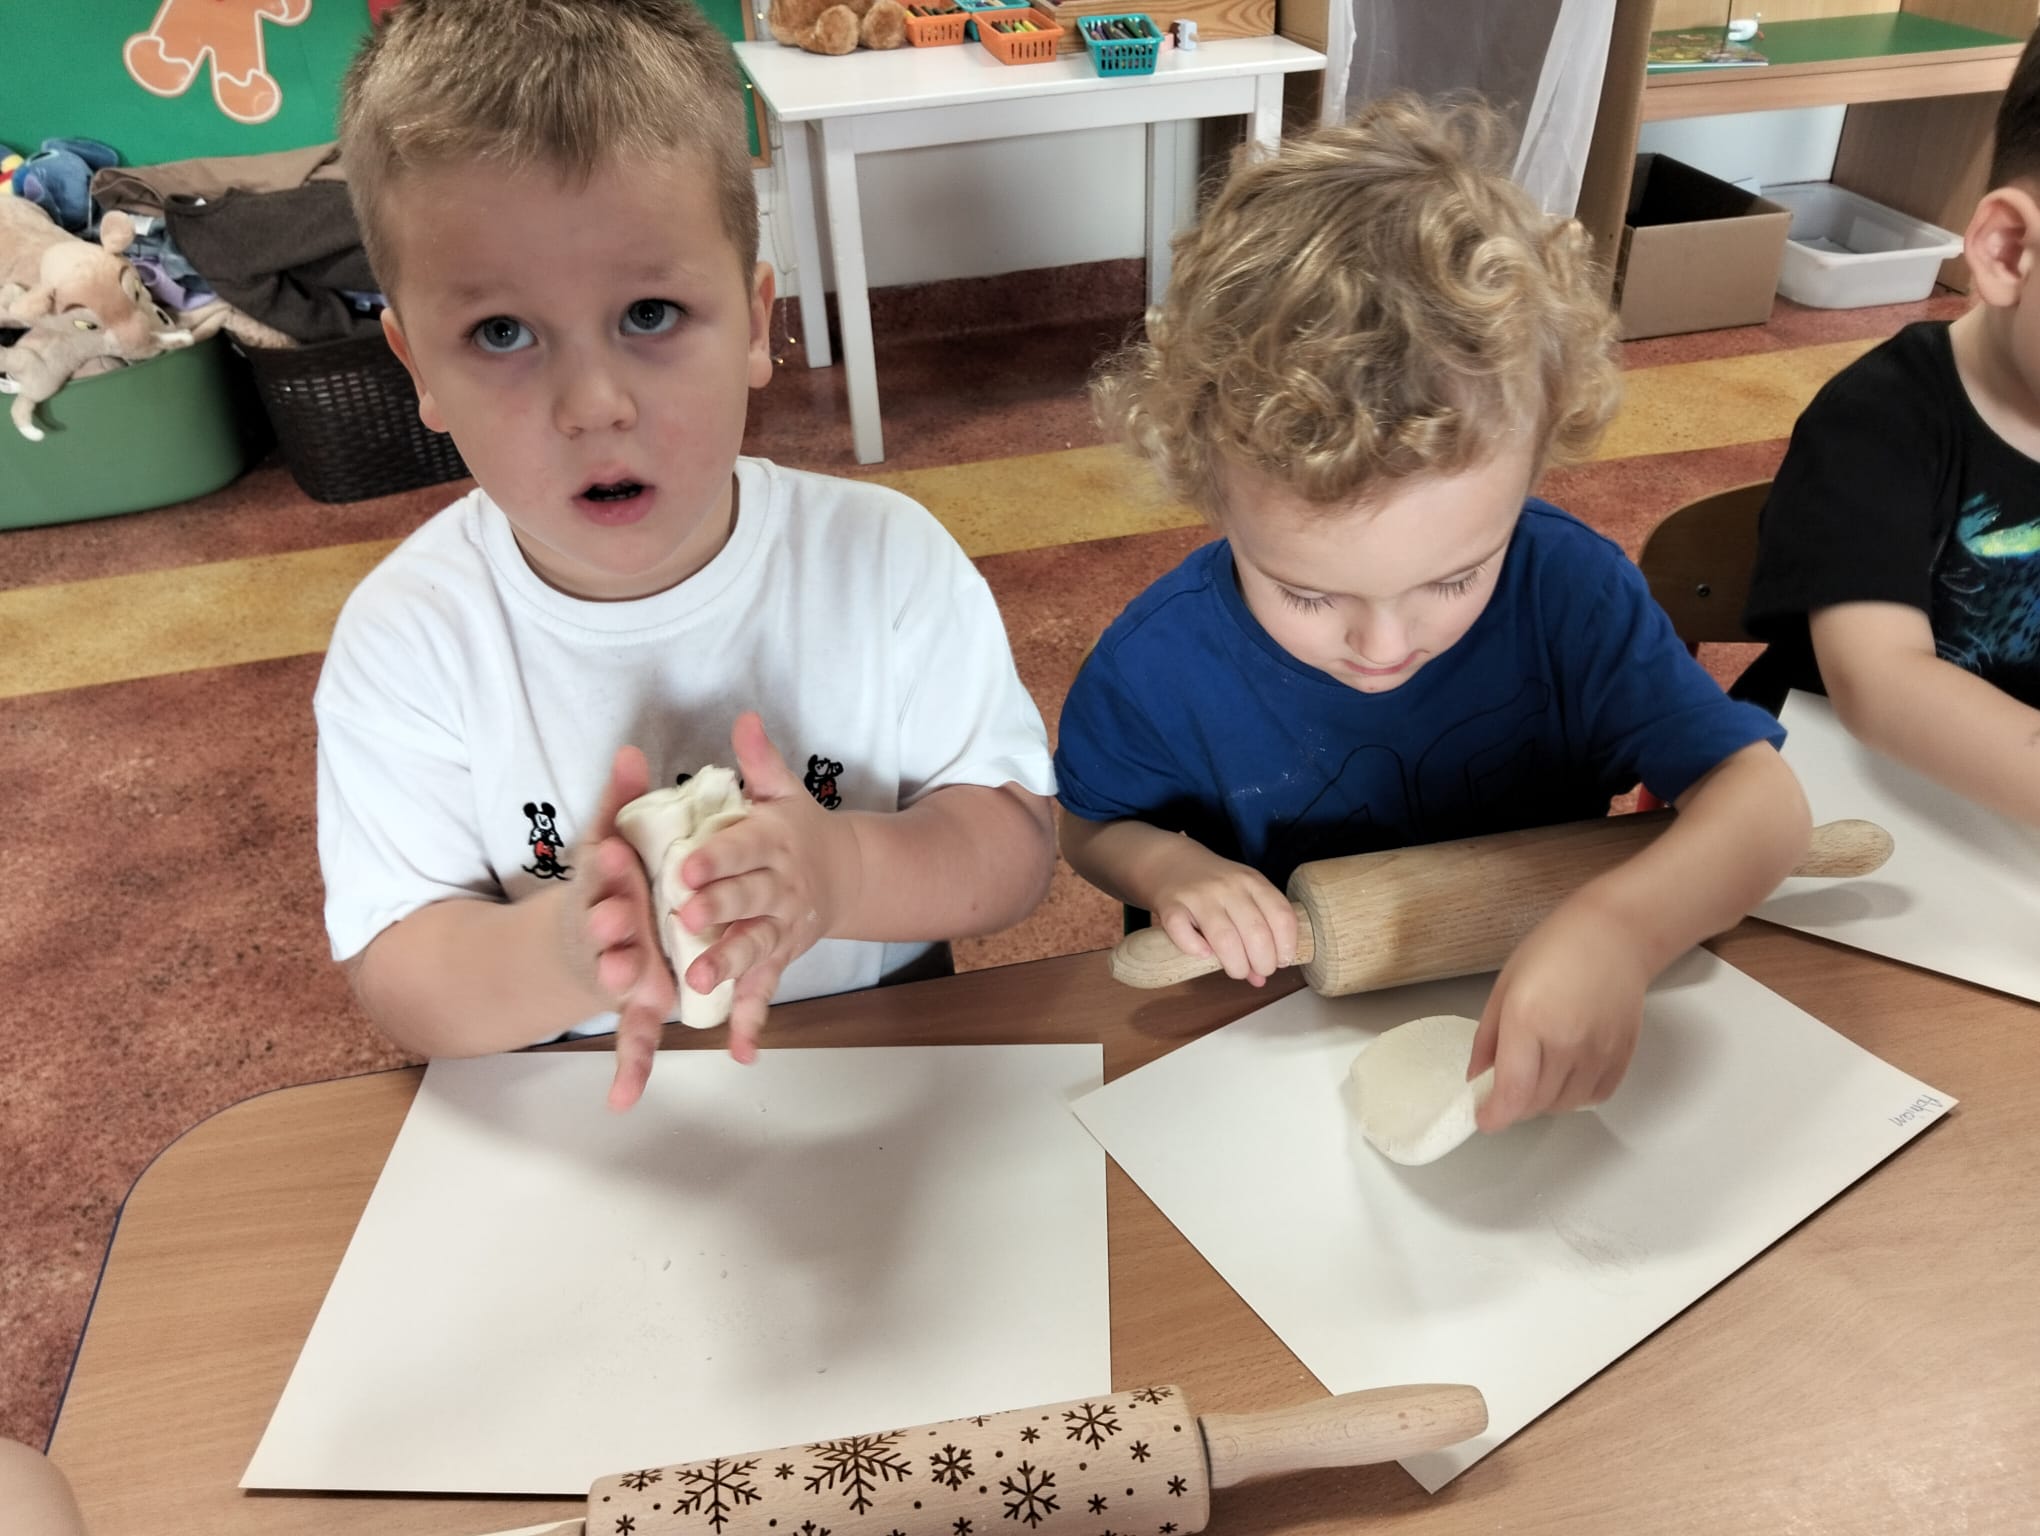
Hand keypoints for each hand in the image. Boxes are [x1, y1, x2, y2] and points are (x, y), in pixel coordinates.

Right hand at [561, 746, 676, 1111]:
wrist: (584, 938)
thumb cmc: (610, 884)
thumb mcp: (610, 839)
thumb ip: (620, 801)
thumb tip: (631, 749)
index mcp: (604, 889)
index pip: (604, 876)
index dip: (608, 871)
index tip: (613, 861)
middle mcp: (605, 933)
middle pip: (605, 930)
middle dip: (610, 928)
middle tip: (616, 925)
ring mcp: (616, 972)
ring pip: (618, 981)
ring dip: (623, 984)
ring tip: (635, 987)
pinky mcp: (633, 1004)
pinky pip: (631, 1039)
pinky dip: (629, 1068)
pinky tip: (626, 1099)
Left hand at [676, 713, 860, 1062]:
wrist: (849, 873)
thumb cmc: (798, 830)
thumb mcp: (783, 791)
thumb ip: (760, 761)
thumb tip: (745, 718)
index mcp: (772, 842)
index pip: (740, 847)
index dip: (715, 858)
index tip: (684, 864)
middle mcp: (780, 887)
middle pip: (747, 899)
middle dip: (717, 910)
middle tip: (685, 918)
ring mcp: (782, 927)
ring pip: (754, 947)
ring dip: (728, 965)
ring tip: (698, 982)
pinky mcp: (781, 957)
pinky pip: (765, 991)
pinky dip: (752, 1021)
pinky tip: (739, 1050)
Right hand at [1149, 842, 1298, 984]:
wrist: (1169, 860)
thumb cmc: (1212, 885)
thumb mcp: (1241, 896)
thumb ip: (1255, 930)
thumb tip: (1260, 978)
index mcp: (1252, 881)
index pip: (1281, 915)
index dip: (1286, 945)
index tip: (1282, 962)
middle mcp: (1228, 886)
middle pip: (1255, 932)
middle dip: (1263, 962)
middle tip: (1259, 971)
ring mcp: (1198, 895)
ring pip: (1224, 938)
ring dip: (1236, 964)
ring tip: (1238, 971)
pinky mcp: (1171, 904)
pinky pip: (1183, 932)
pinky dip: (1195, 949)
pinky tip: (1204, 955)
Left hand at [1467, 895, 1649, 1132]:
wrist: (1614, 935)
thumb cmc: (1556, 949)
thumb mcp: (1505, 986)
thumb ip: (1488, 1038)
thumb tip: (1478, 1077)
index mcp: (1529, 1021)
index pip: (1512, 1092)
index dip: (1495, 1115)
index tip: (1484, 1119)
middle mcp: (1566, 1042)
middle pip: (1536, 1104)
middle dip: (1513, 1106)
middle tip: (1503, 1090)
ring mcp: (1598, 1052)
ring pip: (1565, 1105)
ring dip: (1543, 1102)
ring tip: (1533, 1077)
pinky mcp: (1621, 1056)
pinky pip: (1595, 1096)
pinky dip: (1575, 1096)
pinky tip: (1563, 1074)